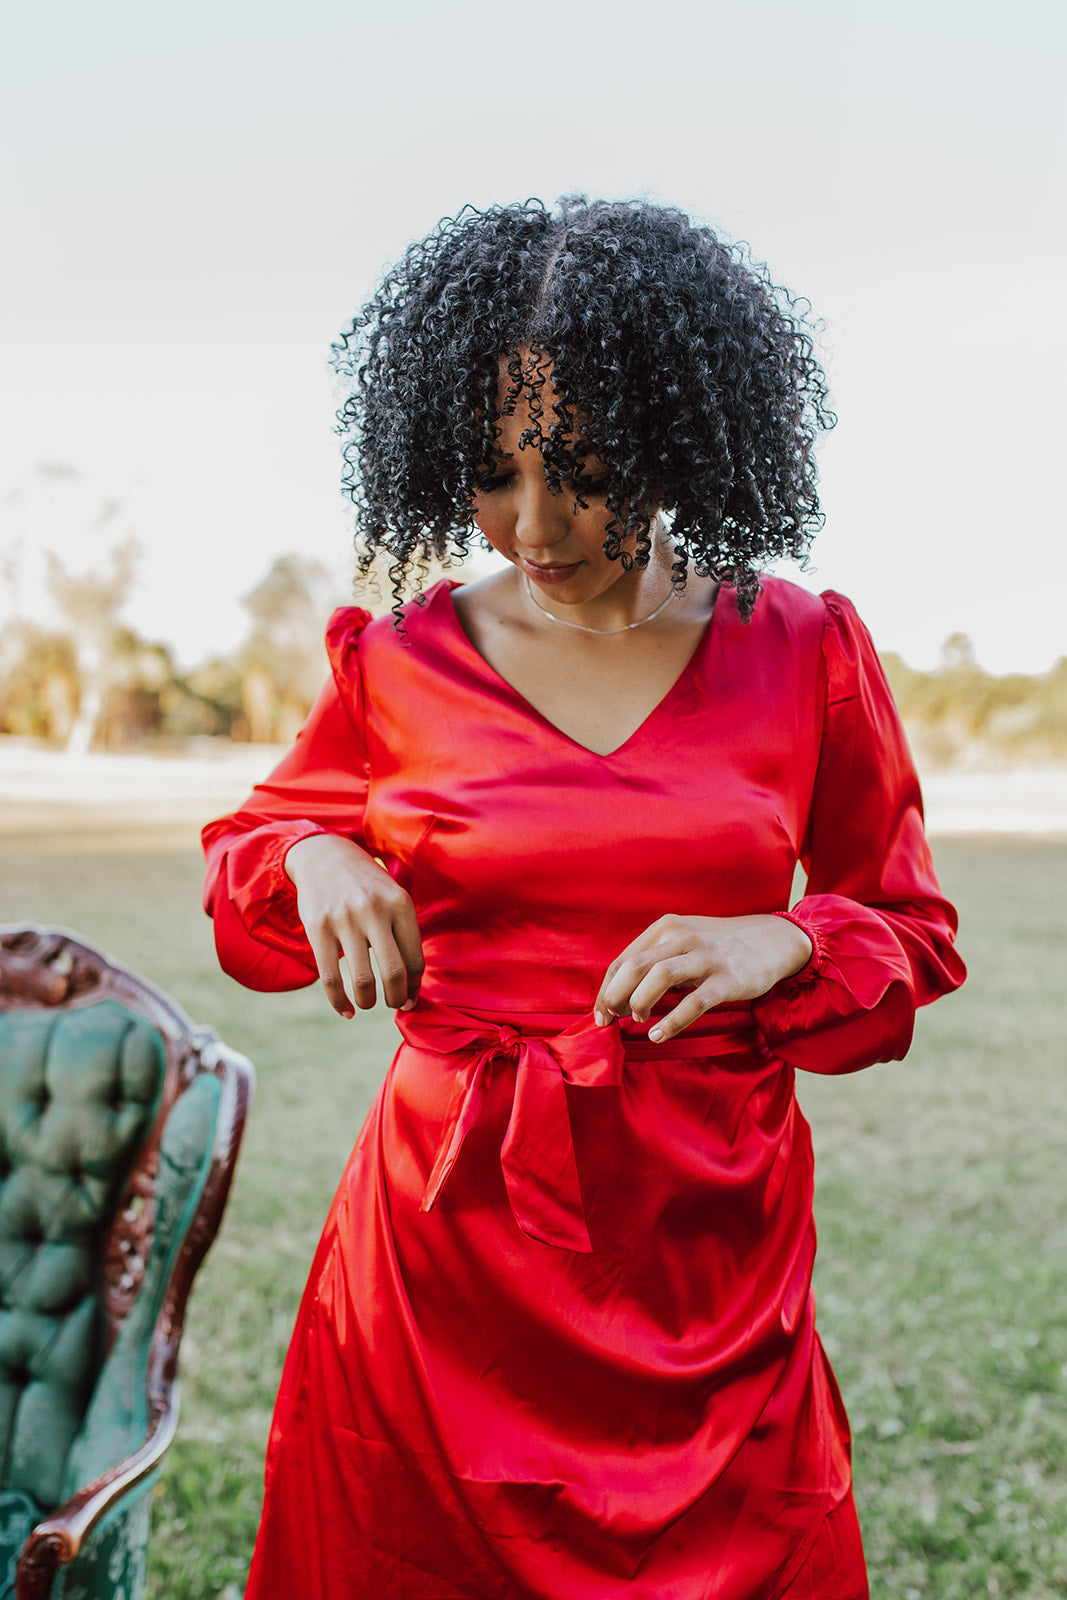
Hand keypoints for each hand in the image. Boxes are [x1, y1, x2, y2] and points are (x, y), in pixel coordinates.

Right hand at [284, 834, 424, 1017]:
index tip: (410, 998)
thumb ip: (404, 935)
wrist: (324, 856)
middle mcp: (375, 911)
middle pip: (394, 972)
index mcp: (400, 904)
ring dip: (368, 1001)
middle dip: (396, 998)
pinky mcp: (318, 928)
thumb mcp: (393, 898)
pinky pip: (330, 977)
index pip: (415, 960)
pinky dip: (339, 1002)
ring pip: (362, 979)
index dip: (414, 987)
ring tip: (368, 1003)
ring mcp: (345, 919)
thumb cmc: (367, 886)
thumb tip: (411, 986)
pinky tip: (345, 1011)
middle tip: (393, 1004)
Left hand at [594, 913, 812, 1042]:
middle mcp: (682, 938)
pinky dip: (671, 1022)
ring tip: (637, 1021)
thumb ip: (654, 961)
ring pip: (659, 977)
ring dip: (639, 1002)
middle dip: (615, 997)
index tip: (601, 1013)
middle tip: (611, 1020)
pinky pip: (693, 1002)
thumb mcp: (683, 941)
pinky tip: (658, 1035)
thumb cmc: (719, 946)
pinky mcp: (726, 979)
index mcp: (665, 928)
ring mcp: (705, 958)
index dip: (606, 989)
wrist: (772, 940)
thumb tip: (621, 996)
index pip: (623, 960)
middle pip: (634, 967)